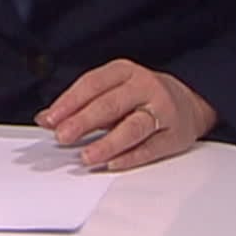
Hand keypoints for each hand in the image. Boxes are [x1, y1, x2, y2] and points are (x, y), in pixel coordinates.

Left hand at [34, 59, 216, 170]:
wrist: (190, 101)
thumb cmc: (141, 95)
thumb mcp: (111, 89)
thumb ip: (79, 103)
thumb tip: (46, 119)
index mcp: (125, 71)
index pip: (93, 84)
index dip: (70, 102)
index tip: (50, 119)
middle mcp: (145, 87)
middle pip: (110, 104)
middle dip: (83, 121)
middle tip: (62, 136)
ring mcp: (162, 111)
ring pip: (133, 127)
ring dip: (107, 143)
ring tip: (86, 156)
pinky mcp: (175, 136)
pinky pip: (150, 148)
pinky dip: (130, 157)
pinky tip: (111, 163)